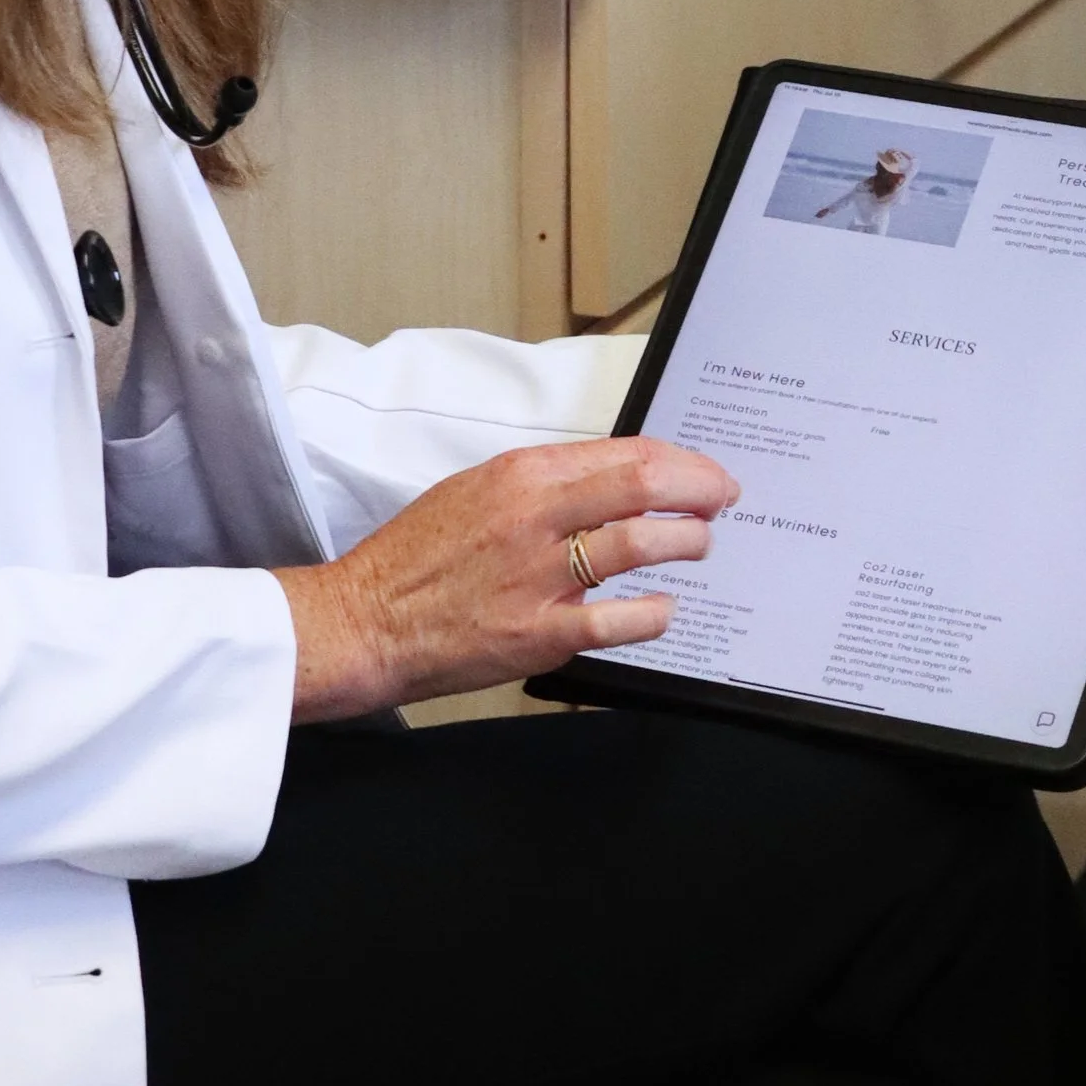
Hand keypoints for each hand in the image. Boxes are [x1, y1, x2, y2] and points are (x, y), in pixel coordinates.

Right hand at [269, 436, 736, 719]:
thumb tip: (611, 482)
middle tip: (721, 500)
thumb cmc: (416, 559)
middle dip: (699, 489)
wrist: (364, 620)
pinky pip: (616, 620)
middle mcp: (532, 516)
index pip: (622, 452)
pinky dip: (652, 613)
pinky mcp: (538, 633)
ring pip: (639, 544)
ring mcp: (538, 576)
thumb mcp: (474, 491)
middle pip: (642, 485)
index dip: (678, 460)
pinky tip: (663, 610)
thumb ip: (543, 485)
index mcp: (518, 475)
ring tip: (698, 545)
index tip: (701, 472)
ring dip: (685, 542)